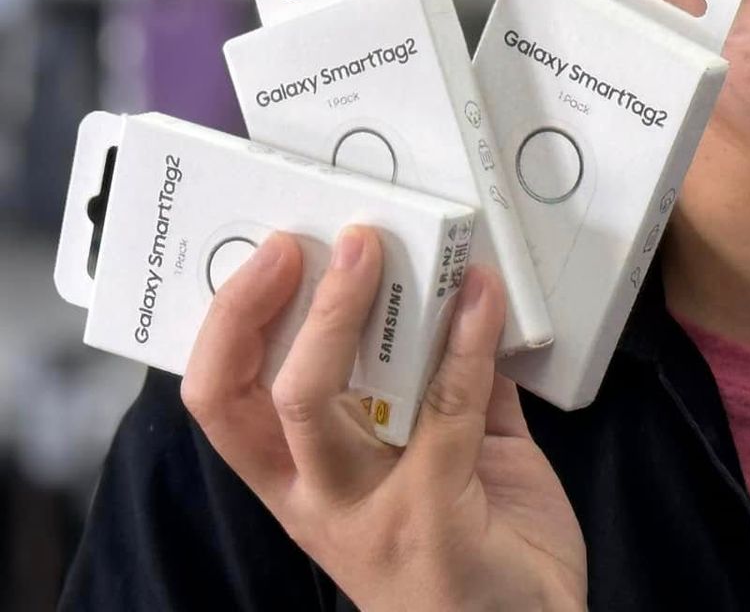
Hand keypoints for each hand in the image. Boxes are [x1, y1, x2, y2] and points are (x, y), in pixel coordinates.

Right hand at [181, 227, 587, 611]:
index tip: (272, 251)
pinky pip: (445, 408)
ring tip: (386, 249)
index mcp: (302, 483)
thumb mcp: (442, 461)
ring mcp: (367, 512)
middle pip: (248, 400)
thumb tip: (456, 298)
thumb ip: (442, 388)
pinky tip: (485, 296)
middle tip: (311, 240)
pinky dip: (466, 339)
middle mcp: (317, 501)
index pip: (223, 403)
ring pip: (315, 403)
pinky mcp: (432, 516)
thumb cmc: (484, 550)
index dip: (230, 323)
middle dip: (264, 309)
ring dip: (349, 313)